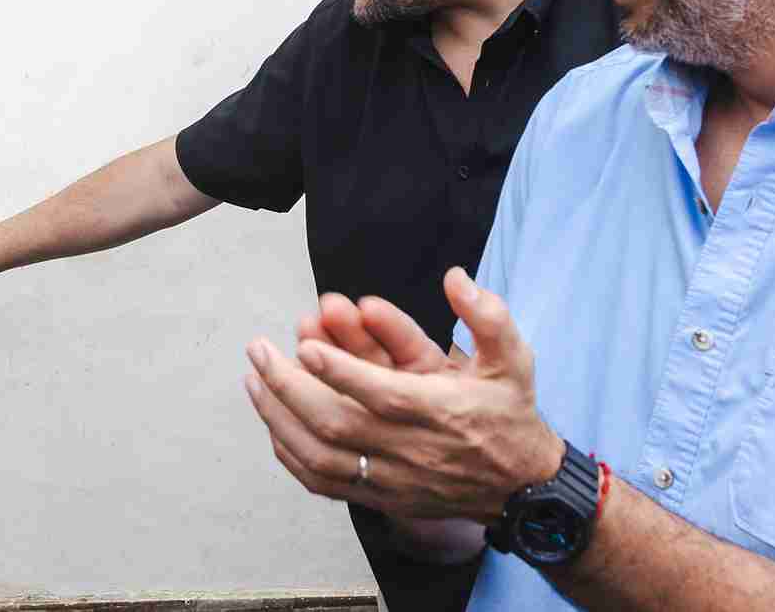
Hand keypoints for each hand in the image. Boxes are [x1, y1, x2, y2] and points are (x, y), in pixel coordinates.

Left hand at [245, 267, 562, 522]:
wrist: (522, 489)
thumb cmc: (510, 414)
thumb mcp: (513, 358)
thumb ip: (488, 315)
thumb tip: (455, 277)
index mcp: (441, 410)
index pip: (382, 393)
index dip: (340, 371)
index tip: (305, 344)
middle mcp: (411, 449)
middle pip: (337, 425)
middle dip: (288, 387)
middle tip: (258, 351)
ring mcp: (392, 478)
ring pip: (320, 456)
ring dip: (279, 418)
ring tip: (252, 381)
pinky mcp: (380, 497)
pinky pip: (323, 482)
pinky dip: (290, 454)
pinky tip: (272, 423)